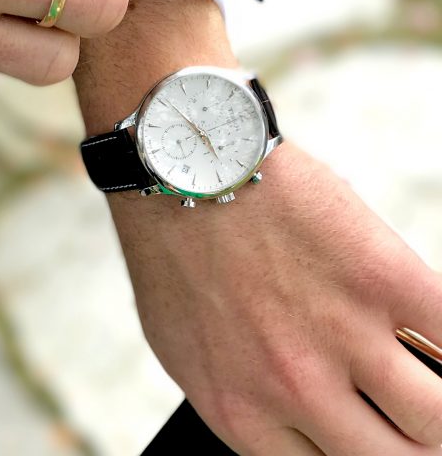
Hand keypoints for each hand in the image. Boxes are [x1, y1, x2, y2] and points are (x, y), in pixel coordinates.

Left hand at [115, 143, 441, 454]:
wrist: (182, 164)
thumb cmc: (177, 253)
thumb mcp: (187, 349)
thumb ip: (247, 403)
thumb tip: (297, 436)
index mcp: (241, 416)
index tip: (374, 437)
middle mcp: (295, 389)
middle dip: (410, 447)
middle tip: (410, 423)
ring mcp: (345, 334)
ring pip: (439, 420)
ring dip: (438, 408)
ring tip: (425, 382)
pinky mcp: (386, 278)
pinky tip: (433, 330)